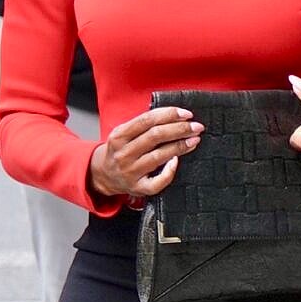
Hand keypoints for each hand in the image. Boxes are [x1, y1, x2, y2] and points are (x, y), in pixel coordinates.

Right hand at [88, 105, 202, 205]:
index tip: (186, 114)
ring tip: (194, 140)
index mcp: (119, 136)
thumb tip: (175, 116)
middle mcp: (123, 154)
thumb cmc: (120, 151)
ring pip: (159, 156)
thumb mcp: (123, 133)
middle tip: (196, 127)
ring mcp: (130, 172)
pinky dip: (169, 171)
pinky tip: (177, 161)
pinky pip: (158, 181)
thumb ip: (143, 124)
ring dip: (180, 146)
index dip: (169, 115)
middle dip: (180, 129)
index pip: (147, 120)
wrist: (104, 175)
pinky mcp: (138, 188)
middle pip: (155, 136)